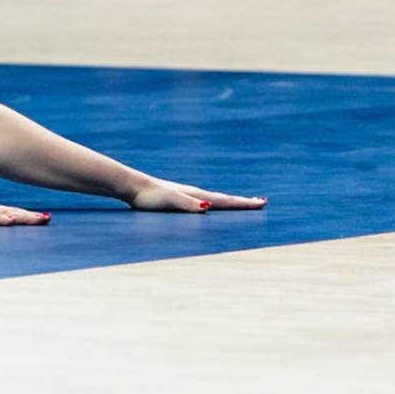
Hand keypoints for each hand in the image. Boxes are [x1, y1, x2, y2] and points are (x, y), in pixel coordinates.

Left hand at [128, 180, 266, 212]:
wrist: (131, 186)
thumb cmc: (149, 196)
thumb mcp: (170, 201)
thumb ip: (188, 204)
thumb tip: (209, 206)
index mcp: (196, 195)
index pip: (225, 200)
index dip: (244, 204)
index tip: (263, 203)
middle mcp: (193, 193)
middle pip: (223, 198)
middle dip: (242, 202)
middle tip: (260, 202)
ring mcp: (185, 195)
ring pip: (213, 199)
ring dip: (229, 202)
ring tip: (240, 204)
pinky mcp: (175, 199)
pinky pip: (201, 202)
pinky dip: (212, 204)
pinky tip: (208, 207)